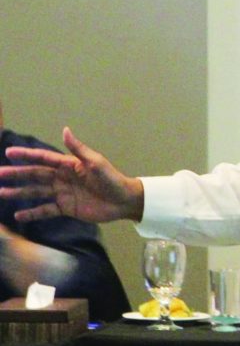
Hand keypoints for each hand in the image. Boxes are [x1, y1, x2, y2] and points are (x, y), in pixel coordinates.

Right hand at [0, 127, 143, 223]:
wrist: (123, 201)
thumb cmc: (112, 179)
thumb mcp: (96, 163)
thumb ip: (78, 149)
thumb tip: (64, 129)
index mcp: (69, 165)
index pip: (43, 158)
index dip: (26, 155)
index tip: (8, 152)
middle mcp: (62, 178)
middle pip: (35, 175)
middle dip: (16, 174)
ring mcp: (63, 193)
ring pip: (37, 192)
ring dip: (19, 193)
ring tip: (2, 193)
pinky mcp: (66, 208)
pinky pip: (46, 210)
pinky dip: (33, 213)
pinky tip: (18, 215)